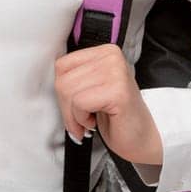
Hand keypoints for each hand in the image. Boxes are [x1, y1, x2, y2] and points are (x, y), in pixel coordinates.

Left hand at [53, 43, 163, 166]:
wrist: (141, 139)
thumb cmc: (116, 116)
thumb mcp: (92, 87)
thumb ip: (75, 76)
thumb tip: (49, 72)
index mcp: (105, 52)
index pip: (62, 65)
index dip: (63, 91)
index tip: (74, 105)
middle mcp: (112, 57)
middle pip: (63, 80)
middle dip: (66, 107)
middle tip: (81, 118)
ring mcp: (116, 72)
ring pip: (68, 92)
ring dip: (74, 115)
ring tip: (89, 119)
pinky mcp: (117, 91)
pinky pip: (79, 103)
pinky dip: (81, 119)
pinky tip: (95, 122)